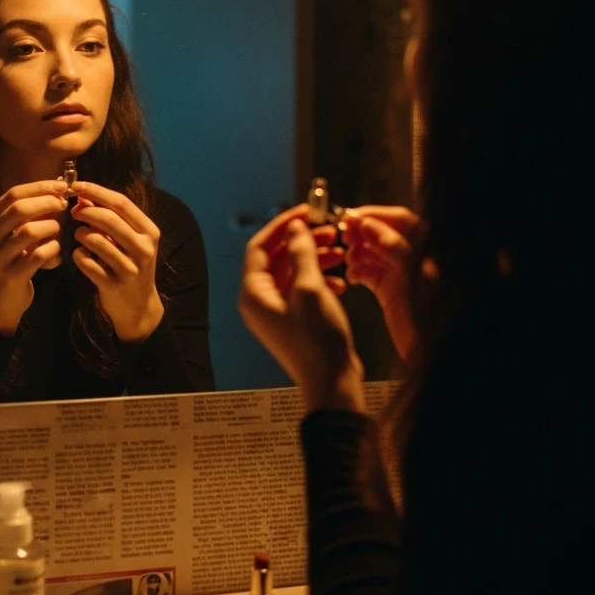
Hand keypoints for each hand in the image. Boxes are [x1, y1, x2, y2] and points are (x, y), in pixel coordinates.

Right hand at [0, 179, 69, 334]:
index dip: (40, 187)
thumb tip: (59, 185)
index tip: (62, 186)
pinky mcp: (10, 275)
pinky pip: (38, 255)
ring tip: (58, 230)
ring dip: (51, 227)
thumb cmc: (14, 258)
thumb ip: (32, 211)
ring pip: (29, 231)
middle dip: (46, 202)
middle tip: (64, 204)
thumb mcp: (16, 232)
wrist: (0, 299)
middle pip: (18, 209)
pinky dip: (53, 249)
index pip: (13, 194)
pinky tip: (56, 250)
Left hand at [69, 180, 163, 341]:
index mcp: (149, 231)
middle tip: (73, 211)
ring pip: (96, 241)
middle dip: (86, 211)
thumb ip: (109, 217)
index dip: (97, 191)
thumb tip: (83, 195)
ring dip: (81, 234)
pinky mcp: (114, 285)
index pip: (121, 203)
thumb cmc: (131, 264)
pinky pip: (88, 263)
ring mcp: (130, 268)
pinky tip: (81, 255)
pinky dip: (79, 256)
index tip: (77, 185)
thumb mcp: (128, 239)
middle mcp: (144, 248)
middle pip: (109, 219)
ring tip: (79, 235)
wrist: (138, 306)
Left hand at [239, 209, 364, 412]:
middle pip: (276, 258)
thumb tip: (295, 228)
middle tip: (329, 230)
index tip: (305, 212)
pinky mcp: (292, 319)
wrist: (331, 383)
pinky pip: (301, 289)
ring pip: (292, 272)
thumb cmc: (317, 340)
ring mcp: (275, 311)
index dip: (282, 226)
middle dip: (302, 241)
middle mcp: (258, 301)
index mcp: (253, 293)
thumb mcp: (310, 289)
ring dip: (314, 259)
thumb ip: (301, 253)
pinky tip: (341, 281)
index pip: (258, 246)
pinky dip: (319, 279)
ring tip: (340, 252)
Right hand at [342, 206, 422, 362]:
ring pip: (373, 251)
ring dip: (358, 252)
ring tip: (349, 259)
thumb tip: (368, 224)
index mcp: (426, 247)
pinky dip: (358, 271)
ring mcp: (401, 272)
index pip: (400, 219)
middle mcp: (413, 256)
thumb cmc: (428, 313)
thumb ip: (394, 247)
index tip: (350, 217)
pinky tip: (352, 277)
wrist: (428, 350)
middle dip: (362, 233)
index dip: (375, 214)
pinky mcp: (390, 288)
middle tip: (345, 237)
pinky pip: (370, 271)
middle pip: (383, 233)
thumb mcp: (413, 275)